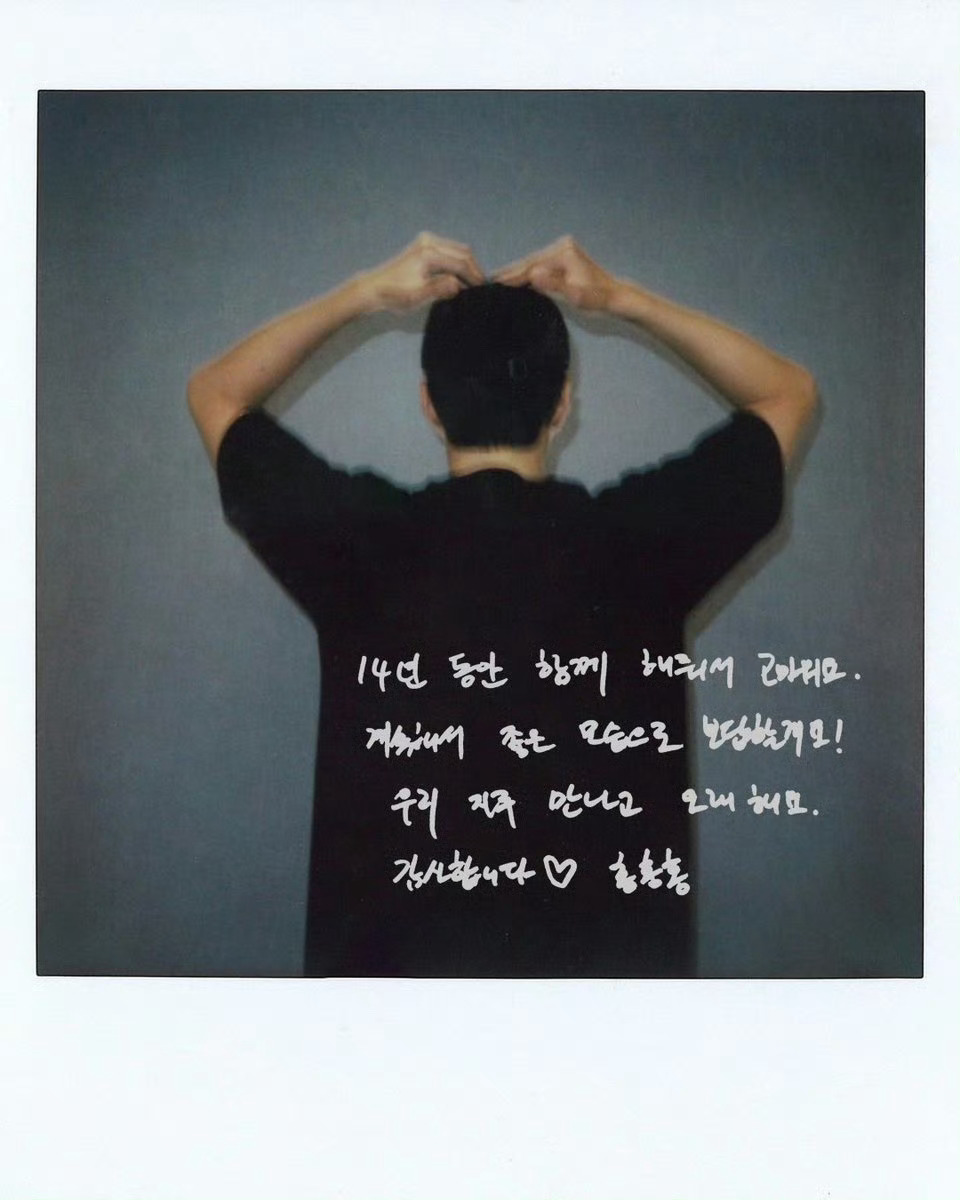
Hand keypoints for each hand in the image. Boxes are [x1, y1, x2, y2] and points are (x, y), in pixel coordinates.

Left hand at [358, 232, 484, 313]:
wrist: (375, 288)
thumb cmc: (396, 295)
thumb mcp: (418, 296)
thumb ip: (440, 289)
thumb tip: (459, 285)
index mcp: (429, 252)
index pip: (461, 262)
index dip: (474, 277)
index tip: (483, 291)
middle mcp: (430, 241)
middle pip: (463, 252)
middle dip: (474, 270)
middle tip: (481, 288)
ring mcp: (427, 240)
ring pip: (458, 250)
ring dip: (467, 266)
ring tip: (472, 284)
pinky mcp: (425, 244)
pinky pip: (450, 251)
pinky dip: (458, 263)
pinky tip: (460, 277)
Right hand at [494, 236, 618, 312]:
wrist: (614, 295)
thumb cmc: (597, 298)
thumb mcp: (577, 295)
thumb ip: (555, 285)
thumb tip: (533, 275)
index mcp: (563, 252)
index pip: (531, 266)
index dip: (512, 276)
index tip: (494, 284)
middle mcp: (561, 246)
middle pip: (530, 261)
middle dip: (510, 272)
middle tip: (487, 281)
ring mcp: (562, 249)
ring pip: (533, 262)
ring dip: (515, 271)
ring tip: (496, 280)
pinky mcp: (562, 255)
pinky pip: (539, 264)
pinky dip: (526, 271)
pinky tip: (514, 278)